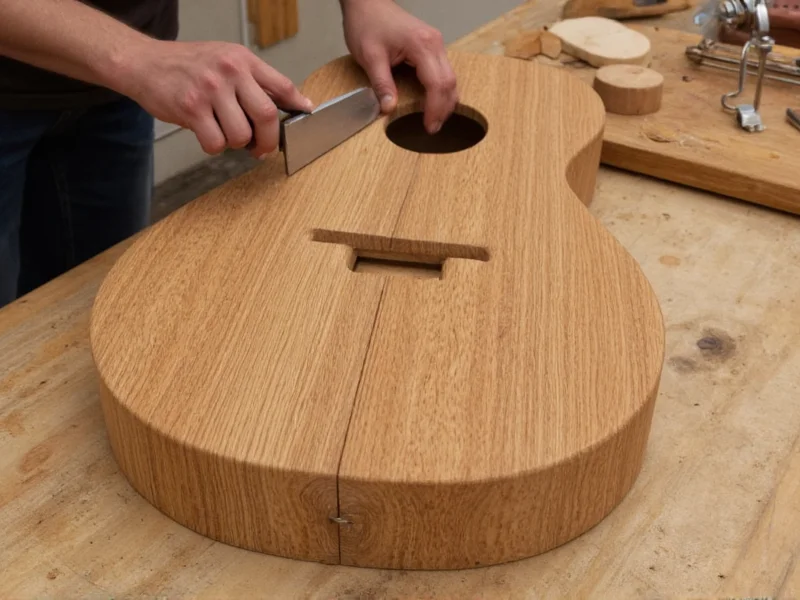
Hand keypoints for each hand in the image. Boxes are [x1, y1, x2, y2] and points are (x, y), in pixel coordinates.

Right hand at [120, 39, 314, 157]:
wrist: (144, 63)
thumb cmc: (186, 66)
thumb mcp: (224, 61)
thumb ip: (254, 80)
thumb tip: (290, 103)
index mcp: (241, 59)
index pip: (281, 85)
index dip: (297, 104)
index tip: (304, 115)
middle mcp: (229, 71)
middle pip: (266, 115)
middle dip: (268, 140)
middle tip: (262, 148)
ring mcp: (210, 89)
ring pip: (241, 134)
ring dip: (236, 144)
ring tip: (225, 134)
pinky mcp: (192, 108)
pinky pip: (216, 142)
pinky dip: (214, 147)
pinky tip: (207, 134)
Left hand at [340, 0, 457, 132]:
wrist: (367, 3)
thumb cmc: (368, 23)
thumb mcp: (370, 57)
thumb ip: (382, 84)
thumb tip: (389, 108)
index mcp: (422, 45)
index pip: (437, 84)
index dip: (434, 108)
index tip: (428, 126)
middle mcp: (435, 43)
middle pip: (450, 82)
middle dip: (444, 109)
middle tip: (433, 128)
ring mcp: (436, 43)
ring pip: (450, 77)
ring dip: (445, 100)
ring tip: (434, 119)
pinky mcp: (432, 46)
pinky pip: (444, 71)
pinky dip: (442, 90)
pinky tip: (434, 102)